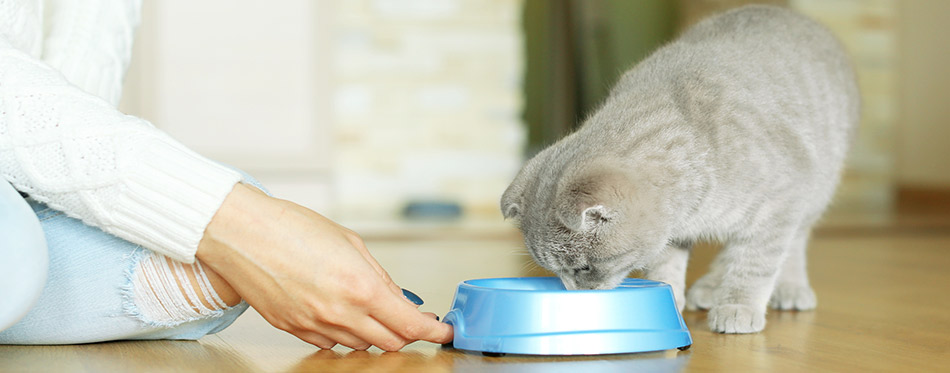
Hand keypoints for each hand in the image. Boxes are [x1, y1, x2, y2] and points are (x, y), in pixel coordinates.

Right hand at [196, 183, 452, 350]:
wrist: (241, 234)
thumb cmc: (292, 228)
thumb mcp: (350, 242)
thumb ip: (379, 276)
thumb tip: (400, 300)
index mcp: (360, 287)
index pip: (410, 325)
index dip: (433, 332)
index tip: (444, 331)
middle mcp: (340, 313)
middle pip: (390, 342)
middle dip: (407, 332)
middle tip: (413, 317)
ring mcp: (315, 325)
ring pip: (361, 346)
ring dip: (375, 333)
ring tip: (371, 308)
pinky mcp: (294, 329)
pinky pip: (331, 343)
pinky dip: (345, 333)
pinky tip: (341, 312)